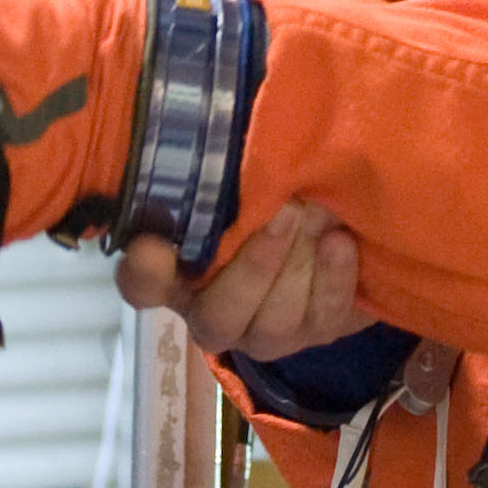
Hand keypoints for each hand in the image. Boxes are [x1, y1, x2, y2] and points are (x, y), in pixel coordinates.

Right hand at [120, 197, 363, 358]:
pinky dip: (333, 279)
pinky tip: (340, 242)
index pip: (143, 284)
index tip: (153, 245)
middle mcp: (214, 312)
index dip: (144, 273)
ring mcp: (266, 332)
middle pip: (216, 319)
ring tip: (320, 216)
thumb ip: (228, 177)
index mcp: (181, 272)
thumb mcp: (252, 180)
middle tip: (285, 213)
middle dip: (253, 270)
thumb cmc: (281, 191)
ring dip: (299, 269)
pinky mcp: (316, 334)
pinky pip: (322, 319)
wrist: (345, 221)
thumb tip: (225, 153)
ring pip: (273, 325)